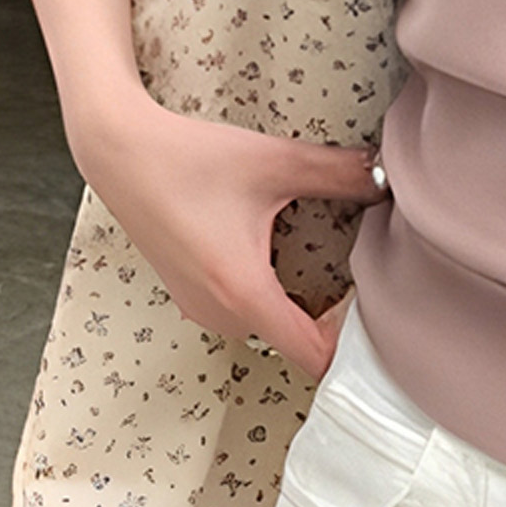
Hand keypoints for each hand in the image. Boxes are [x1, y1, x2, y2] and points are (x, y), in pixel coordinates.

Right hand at [70, 90, 390, 382]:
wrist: (119, 150)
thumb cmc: (188, 158)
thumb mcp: (275, 162)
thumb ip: (339, 172)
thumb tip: (386, 178)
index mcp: (243, 291)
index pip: (313, 355)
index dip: (352, 343)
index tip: (375, 310)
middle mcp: (219, 312)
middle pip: (295, 344)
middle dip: (333, 320)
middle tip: (365, 280)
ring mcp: (199, 308)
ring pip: (268, 329)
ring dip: (300, 307)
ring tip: (331, 267)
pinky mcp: (189, 295)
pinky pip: (243, 313)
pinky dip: (271, 297)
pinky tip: (283, 255)